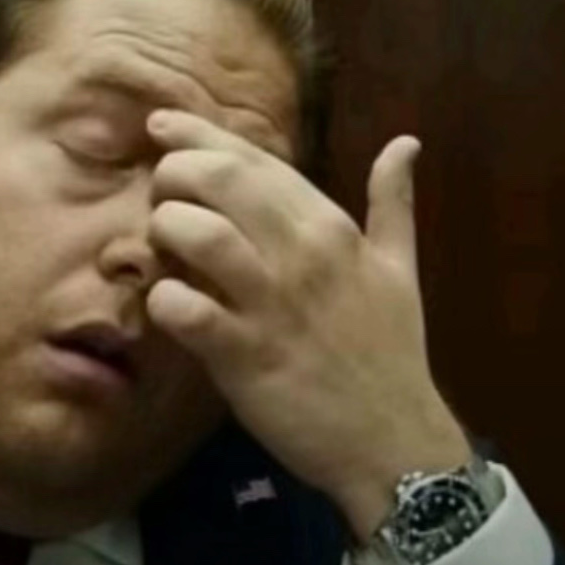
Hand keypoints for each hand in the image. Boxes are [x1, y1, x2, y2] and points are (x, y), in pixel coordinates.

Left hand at [144, 109, 471, 538]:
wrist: (393, 441)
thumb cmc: (391, 353)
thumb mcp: (400, 269)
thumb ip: (393, 203)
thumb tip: (406, 142)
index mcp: (331, 227)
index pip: (256, 160)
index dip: (200, 135)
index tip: (160, 124)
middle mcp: (301, 253)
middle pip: (220, 181)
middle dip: (173, 173)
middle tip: (158, 192)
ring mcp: (271, 304)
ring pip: (198, 234)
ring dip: (165, 229)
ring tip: (160, 245)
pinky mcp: (244, 356)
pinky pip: (185, 309)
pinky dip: (164, 299)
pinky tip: (166, 303)